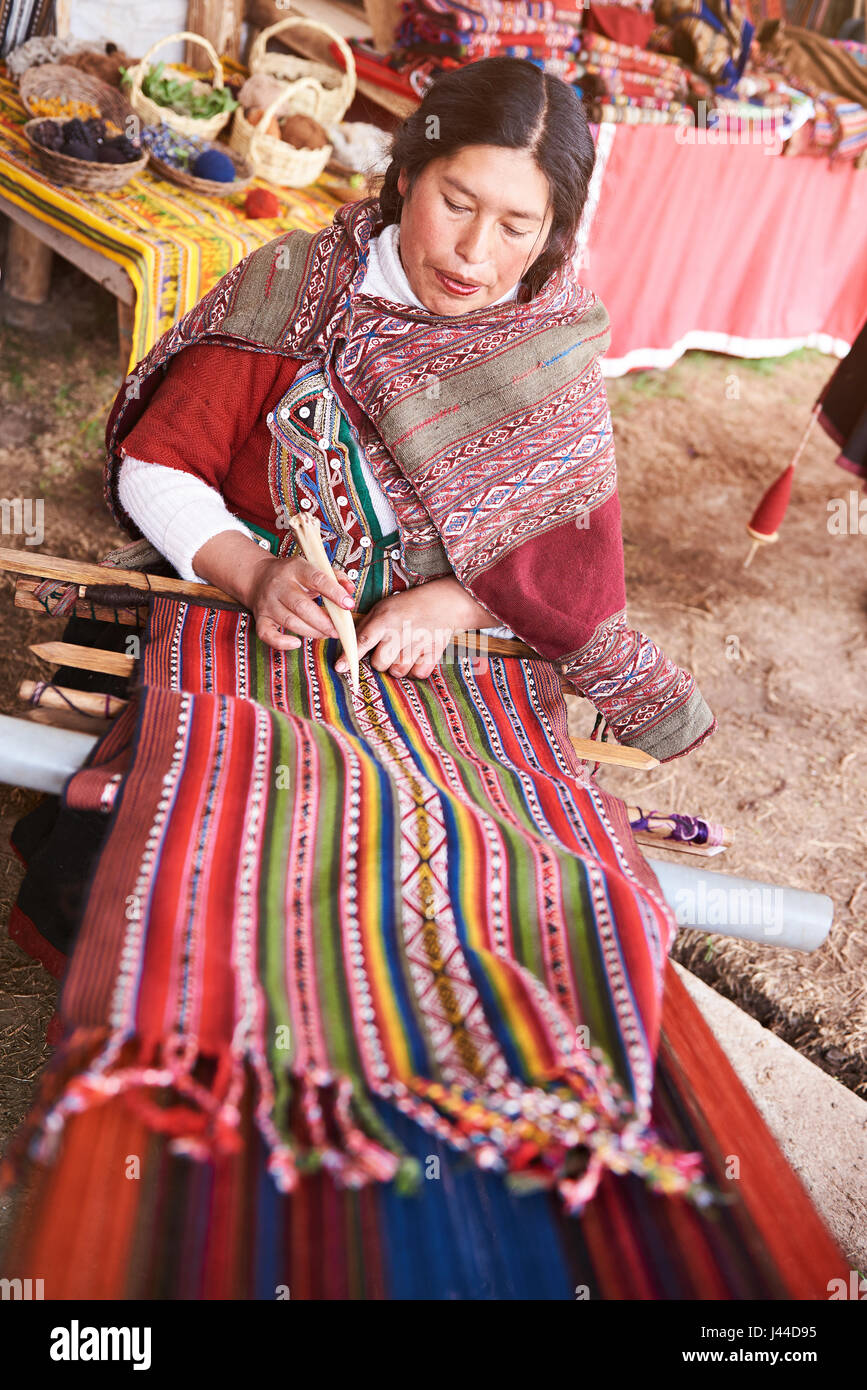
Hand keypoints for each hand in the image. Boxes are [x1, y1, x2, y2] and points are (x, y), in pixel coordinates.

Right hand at [246, 552, 354, 651]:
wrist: (259, 577)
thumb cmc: (293, 576)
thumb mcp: (313, 568)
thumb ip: (335, 577)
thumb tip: (350, 590)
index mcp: (296, 569)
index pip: (317, 579)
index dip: (334, 593)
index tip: (349, 604)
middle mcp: (280, 585)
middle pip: (302, 606)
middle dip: (323, 622)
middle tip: (337, 630)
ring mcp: (268, 603)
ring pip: (290, 622)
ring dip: (312, 632)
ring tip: (326, 634)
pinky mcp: (261, 618)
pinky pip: (267, 634)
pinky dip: (281, 643)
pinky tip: (296, 643)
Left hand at [336, 576, 493, 678]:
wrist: (444, 602)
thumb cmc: (408, 606)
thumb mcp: (383, 608)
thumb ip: (366, 627)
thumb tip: (346, 645)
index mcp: (385, 620)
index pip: (363, 641)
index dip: (350, 657)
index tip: (340, 668)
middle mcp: (400, 632)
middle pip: (380, 663)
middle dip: (380, 661)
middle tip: (388, 649)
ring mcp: (418, 643)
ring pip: (398, 672)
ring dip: (397, 666)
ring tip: (403, 652)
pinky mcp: (433, 652)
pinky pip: (417, 674)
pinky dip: (415, 670)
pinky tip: (416, 656)